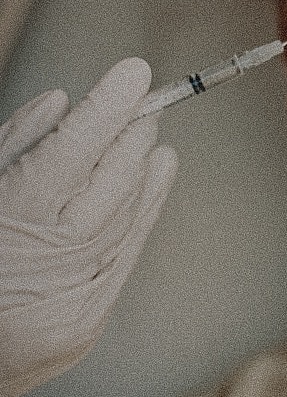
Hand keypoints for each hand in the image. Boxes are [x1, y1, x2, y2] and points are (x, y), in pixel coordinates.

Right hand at [0, 59, 176, 396]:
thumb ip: (14, 148)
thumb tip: (64, 101)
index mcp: (6, 223)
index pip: (70, 154)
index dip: (107, 110)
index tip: (135, 72)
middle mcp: (44, 264)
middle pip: (110, 184)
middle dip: (130, 136)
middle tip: (143, 101)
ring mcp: (69, 300)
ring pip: (124, 215)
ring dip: (140, 167)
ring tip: (146, 130)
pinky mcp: (85, 324)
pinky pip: (126, 251)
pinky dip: (146, 205)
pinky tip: (161, 168)